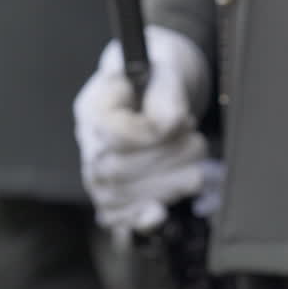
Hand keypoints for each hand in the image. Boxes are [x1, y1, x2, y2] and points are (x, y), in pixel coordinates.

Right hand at [73, 26, 211, 232]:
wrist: (162, 92)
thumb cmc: (160, 77)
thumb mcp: (166, 68)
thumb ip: (166, 93)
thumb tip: (167, 125)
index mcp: (94, 108)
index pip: (113, 134)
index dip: (151, 135)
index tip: (181, 122)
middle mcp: (90, 144)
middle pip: (116, 170)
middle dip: (168, 160)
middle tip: (197, 143)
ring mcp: (99, 175)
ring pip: (120, 197)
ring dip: (168, 185)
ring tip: (195, 165)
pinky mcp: (116, 199)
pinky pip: (118, 220)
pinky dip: (140, 221)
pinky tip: (160, 214)